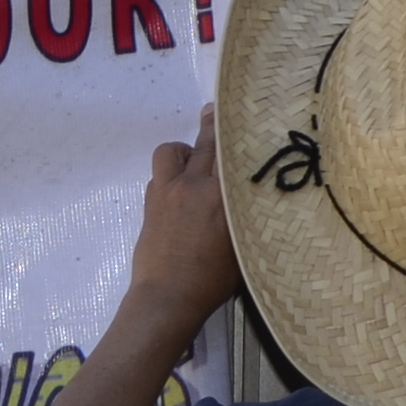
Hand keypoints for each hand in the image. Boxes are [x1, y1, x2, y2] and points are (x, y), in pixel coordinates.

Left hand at [126, 119, 239, 321]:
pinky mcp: (152, 200)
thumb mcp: (244, 248)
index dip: (240, 132)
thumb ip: (247, 216)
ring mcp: (170, 190)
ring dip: (184, 149)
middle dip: (215, 124)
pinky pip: (160, 172)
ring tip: (191, 155)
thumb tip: (253, 199)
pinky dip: (169, 171)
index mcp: (225, 197)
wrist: (167, 297)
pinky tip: (177, 185)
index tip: (248, 116)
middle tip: (218, 108)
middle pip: (207, 143)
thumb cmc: (212, 281)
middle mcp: (197, 185)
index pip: (236, 153)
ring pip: (174, 151)